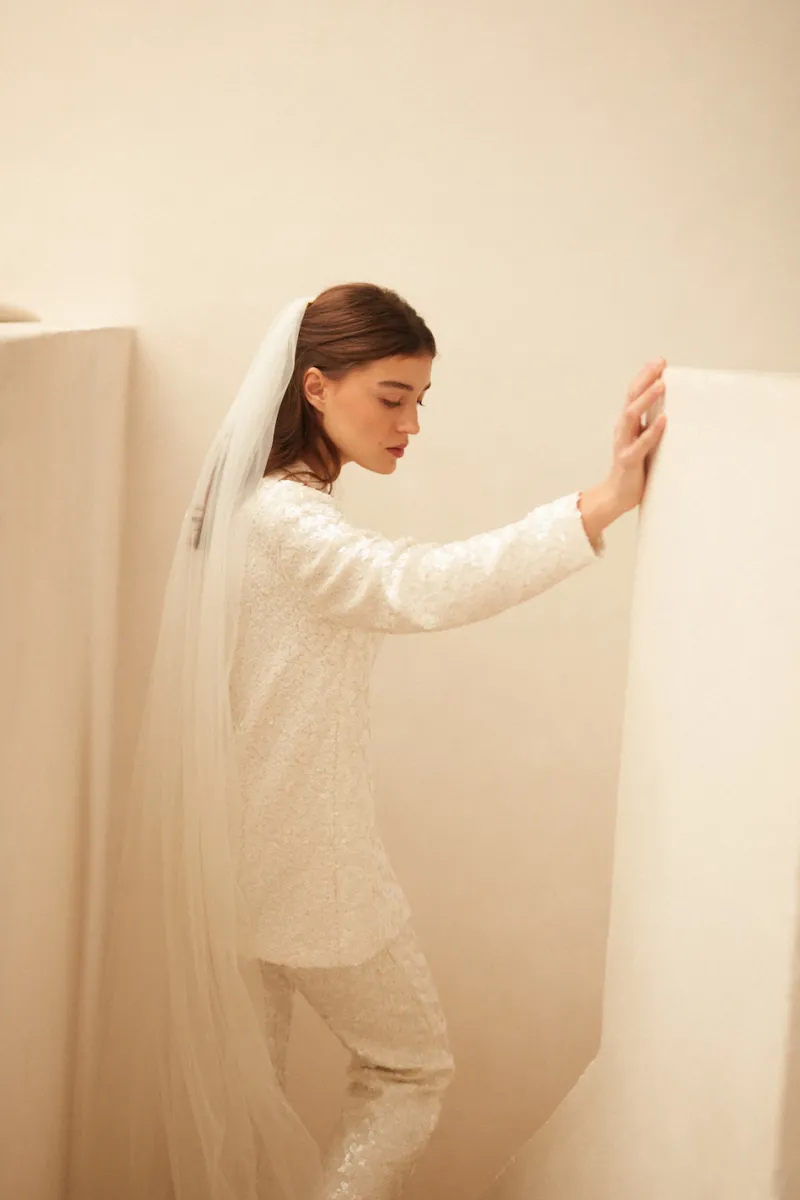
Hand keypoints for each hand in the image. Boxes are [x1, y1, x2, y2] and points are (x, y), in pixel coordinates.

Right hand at [578, 359, 667, 542]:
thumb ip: (651, 425)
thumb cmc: (635, 468)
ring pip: (631, 416)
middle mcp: (623, 430)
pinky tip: (664, 421)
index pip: (633, 393)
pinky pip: (640, 444)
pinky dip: (652, 432)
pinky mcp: (629, 461)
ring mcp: (624, 444)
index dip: (644, 376)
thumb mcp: (643, 441)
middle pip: (630, 398)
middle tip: (659, 364)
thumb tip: (672, 408)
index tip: (659, 360)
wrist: (617, 496)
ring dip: (646, 399)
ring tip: (661, 385)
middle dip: (645, 379)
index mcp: (627, 424)